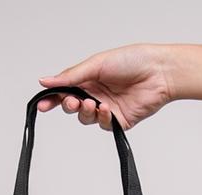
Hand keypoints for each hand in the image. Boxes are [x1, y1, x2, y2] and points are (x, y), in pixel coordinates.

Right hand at [37, 44, 174, 129]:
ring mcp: (106, 109)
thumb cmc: (132, 61)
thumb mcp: (96, 64)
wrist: (158, 73)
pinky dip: (102, 118)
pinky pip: (103, 125)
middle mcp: (96, 94)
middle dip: (68, 105)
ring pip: (85, 119)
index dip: (52, 99)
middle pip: (72, 107)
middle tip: (72, 101)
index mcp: (88, 78)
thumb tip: (45, 81)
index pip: (64, 91)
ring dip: (85, 112)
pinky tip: (107, 109)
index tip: (43, 105)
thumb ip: (70, 76)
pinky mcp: (119, 121)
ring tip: (91, 103)